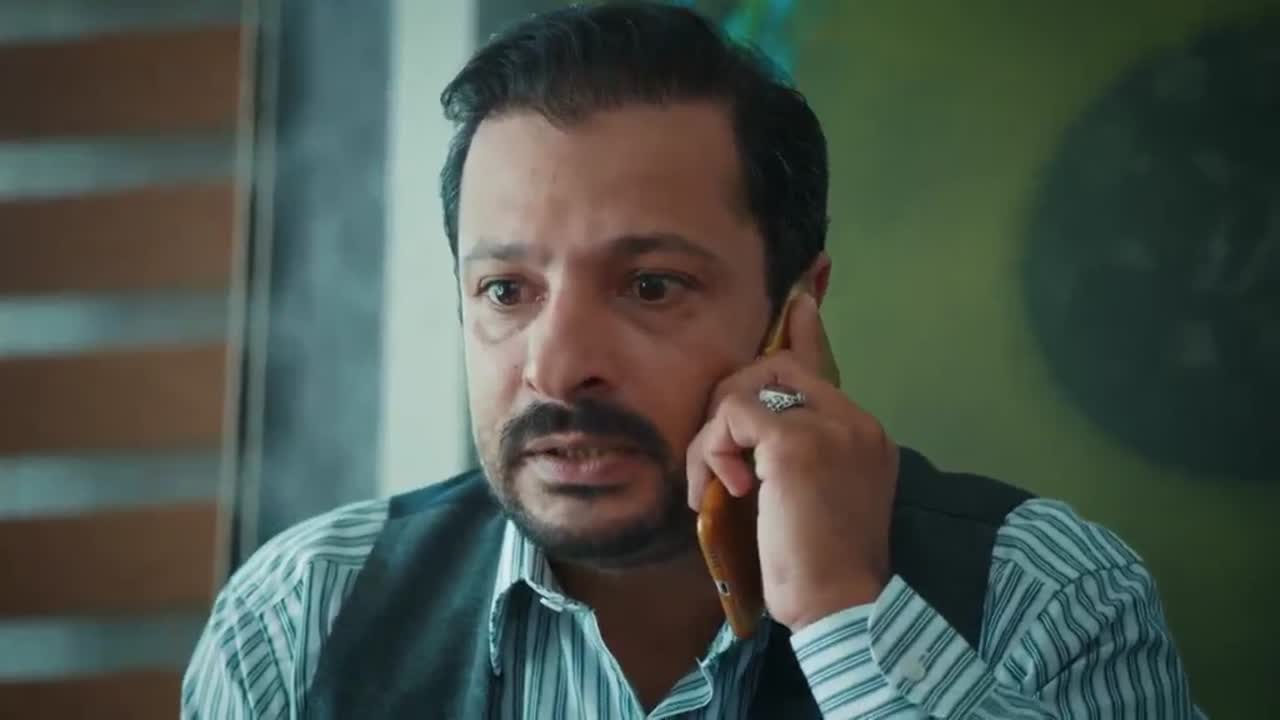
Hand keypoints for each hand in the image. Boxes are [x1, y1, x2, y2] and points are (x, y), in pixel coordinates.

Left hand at [686, 293, 898, 632]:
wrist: (842, 608)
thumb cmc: (819, 571)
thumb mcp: (803, 502)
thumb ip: (785, 457)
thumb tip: (744, 436)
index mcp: (861, 434)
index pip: (819, 364)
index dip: (802, 328)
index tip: (800, 297)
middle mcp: (854, 421)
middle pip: (773, 368)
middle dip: (727, 405)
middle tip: (713, 462)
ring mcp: (830, 427)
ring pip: (744, 390)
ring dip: (713, 438)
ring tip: (714, 488)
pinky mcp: (797, 442)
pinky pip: (731, 416)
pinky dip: (712, 450)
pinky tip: (724, 490)